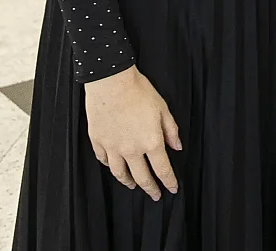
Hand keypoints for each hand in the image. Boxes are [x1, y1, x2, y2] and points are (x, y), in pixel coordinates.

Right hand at [83, 66, 181, 200]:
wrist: (111, 81)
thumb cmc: (138, 91)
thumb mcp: (162, 108)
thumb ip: (171, 130)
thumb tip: (177, 146)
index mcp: (151, 142)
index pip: (162, 170)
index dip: (169, 182)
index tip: (172, 189)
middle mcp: (131, 150)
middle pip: (142, 177)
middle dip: (150, 189)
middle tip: (154, 195)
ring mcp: (112, 147)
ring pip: (120, 173)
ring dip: (128, 182)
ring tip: (133, 185)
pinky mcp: (98, 141)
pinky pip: (103, 160)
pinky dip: (109, 166)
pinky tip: (113, 166)